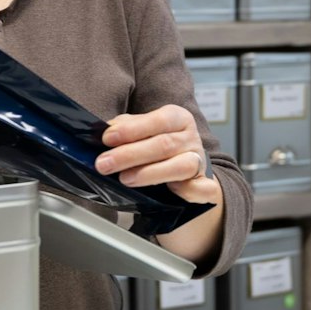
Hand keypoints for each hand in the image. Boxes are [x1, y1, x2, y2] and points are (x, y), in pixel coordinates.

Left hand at [96, 105, 221, 204]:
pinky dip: (189, 190)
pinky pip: (203, 189)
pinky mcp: (206, 185)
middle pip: (164, 144)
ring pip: (182, 166)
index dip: (132, 129)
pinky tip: (172, 190)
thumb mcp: (143, 131)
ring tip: (124, 179)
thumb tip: (107, 130)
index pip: (157, 120)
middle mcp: (191, 138)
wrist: (185, 170)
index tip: (107, 138)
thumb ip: (127, 128)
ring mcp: (200, 162)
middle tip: (104, 164)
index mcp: (178, 118)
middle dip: (130, 155)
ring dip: (150, 173)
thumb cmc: (158, 147)